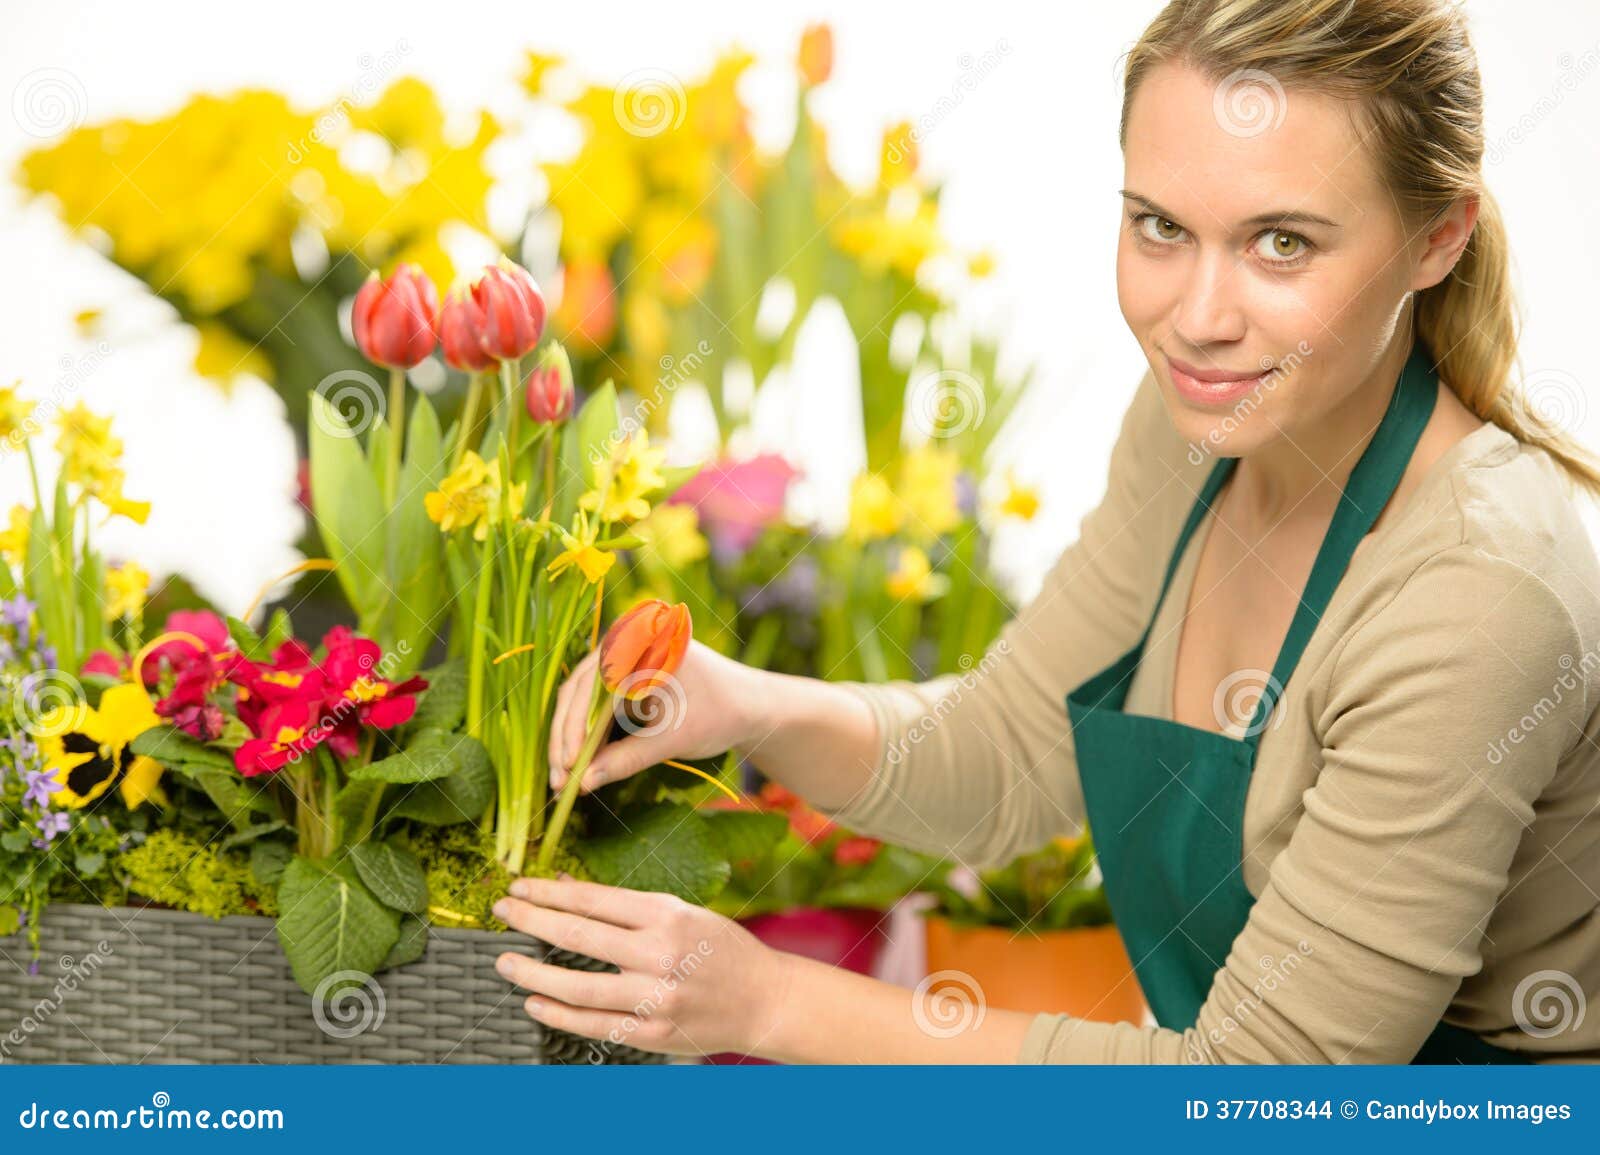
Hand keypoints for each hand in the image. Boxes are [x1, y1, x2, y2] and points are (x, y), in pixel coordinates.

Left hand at [492, 875, 791, 1057]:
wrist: (763, 1000)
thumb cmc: (720, 948)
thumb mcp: (680, 911)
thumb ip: (623, 904)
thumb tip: (567, 888)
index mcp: (667, 916)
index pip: (594, 900)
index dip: (550, 892)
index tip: (520, 886)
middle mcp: (659, 955)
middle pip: (580, 936)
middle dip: (533, 920)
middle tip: (502, 910)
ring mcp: (655, 998)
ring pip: (579, 987)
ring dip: (534, 973)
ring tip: (505, 962)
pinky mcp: (652, 1032)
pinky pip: (595, 1024)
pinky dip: (560, 1014)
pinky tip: (535, 1001)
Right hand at [548, 639, 763, 793]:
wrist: (751, 706)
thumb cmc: (720, 714)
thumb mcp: (673, 740)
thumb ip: (626, 760)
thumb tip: (582, 784)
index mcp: (642, 644)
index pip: (592, 687)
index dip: (574, 728)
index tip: (567, 767)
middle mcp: (626, 643)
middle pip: (578, 692)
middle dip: (566, 738)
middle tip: (558, 780)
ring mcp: (622, 659)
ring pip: (580, 699)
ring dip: (571, 737)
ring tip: (563, 779)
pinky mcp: (623, 678)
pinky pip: (593, 704)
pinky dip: (586, 733)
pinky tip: (578, 764)